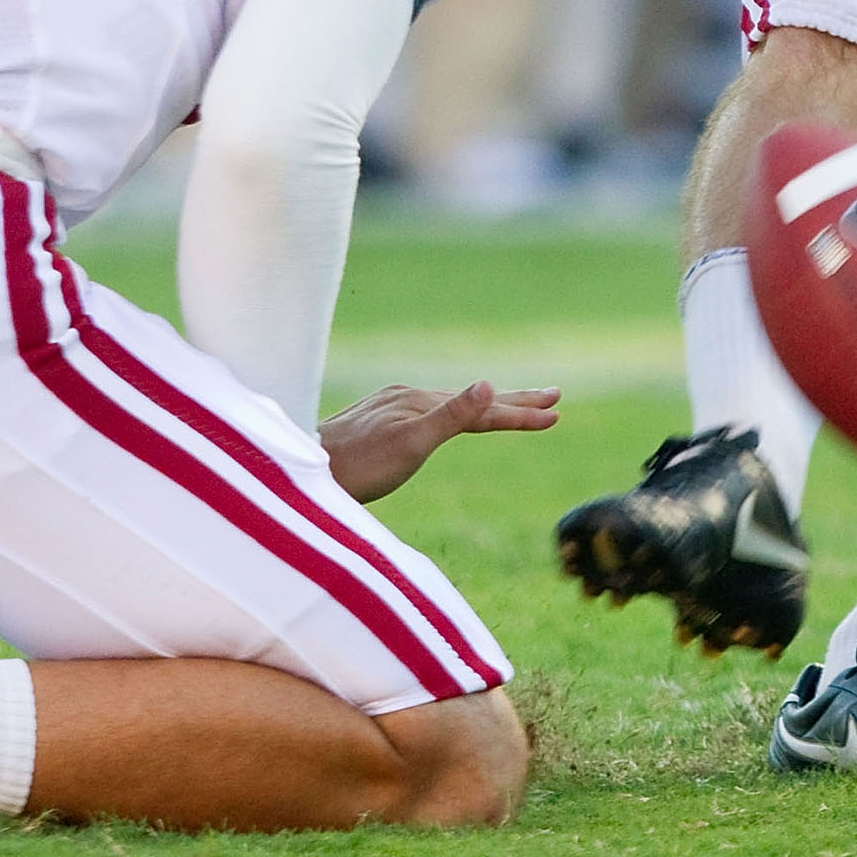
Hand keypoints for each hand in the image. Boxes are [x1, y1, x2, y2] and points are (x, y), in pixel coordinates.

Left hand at [319, 379, 559, 504]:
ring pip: (450, 405)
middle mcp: (408, 397)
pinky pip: (430, 413)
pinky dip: (455, 414)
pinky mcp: (378, 421)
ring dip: (485, 405)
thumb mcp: (410, 445)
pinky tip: (447, 420)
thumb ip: (452, 416)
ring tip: (510, 404)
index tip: (557, 414)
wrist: (299, 474)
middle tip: (553, 395)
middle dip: (514, 398)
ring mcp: (392, 407)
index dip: (520, 412)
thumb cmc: (356, 469)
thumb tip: (489, 383)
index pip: (484, 408)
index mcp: (421, 402)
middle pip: (471, 398)